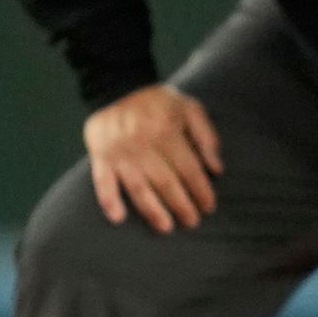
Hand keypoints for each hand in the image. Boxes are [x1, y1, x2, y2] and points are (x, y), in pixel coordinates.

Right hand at [85, 84, 220, 230]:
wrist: (117, 89)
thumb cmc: (159, 103)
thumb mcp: (190, 108)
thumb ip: (206, 136)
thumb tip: (217, 169)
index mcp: (167, 131)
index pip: (188, 168)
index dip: (201, 190)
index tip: (209, 207)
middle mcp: (143, 144)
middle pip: (165, 181)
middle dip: (181, 205)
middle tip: (192, 222)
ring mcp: (120, 152)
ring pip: (137, 187)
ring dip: (152, 210)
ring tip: (166, 227)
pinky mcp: (100, 157)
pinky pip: (102, 182)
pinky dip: (109, 201)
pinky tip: (119, 218)